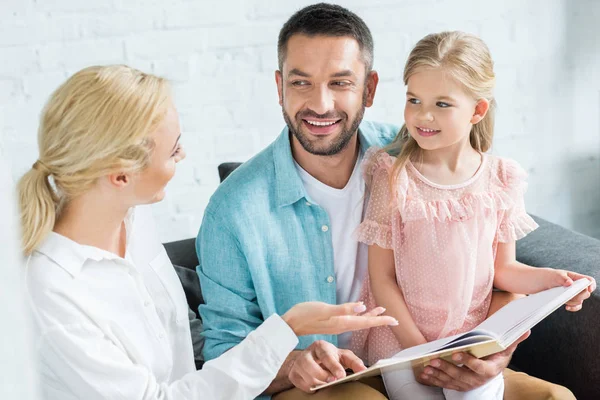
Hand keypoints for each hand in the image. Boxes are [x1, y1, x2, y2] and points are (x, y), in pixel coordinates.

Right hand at [282, 301, 397, 335]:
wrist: (290, 324)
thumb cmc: (305, 315)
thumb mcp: (324, 310)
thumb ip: (343, 309)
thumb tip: (362, 306)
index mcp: (342, 322)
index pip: (366, 322)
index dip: (381, 320)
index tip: (395, 320)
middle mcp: (342, 324)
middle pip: (365, 322)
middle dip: (379, 320)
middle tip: (394, 319)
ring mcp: (337, 323)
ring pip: (359, 320)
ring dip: (370, 316)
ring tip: (381, 311)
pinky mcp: (332, 321)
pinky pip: (350, 318)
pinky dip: (358, 314)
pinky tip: (360, 309)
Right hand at [288, 340, 365, 391]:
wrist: (309, 359)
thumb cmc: (329, 357)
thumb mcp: (342, 356)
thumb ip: (354, 362)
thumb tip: (364, 370)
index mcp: (320, 346)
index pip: (326, 356)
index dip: (334, 366)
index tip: (341, 375)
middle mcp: (307, 353)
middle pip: (312, 367)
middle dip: (323, 376)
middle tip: (333, 381)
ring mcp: (298, 364)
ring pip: (307, 377)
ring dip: (318, 383)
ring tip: (326, 383)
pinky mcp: (293, 374)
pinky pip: (302, 385)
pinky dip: (310, 388)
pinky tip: (317, 384)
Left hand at [418, 331, 529, 390]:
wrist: (493, 368)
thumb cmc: (497, 355)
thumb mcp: (507, 348)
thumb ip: (514, 340)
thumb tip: (526, 330)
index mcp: (490, 370)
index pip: (479, 368)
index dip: (468, 362)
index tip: (455, 354)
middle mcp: (479, 380)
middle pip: (462, 376)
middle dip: (447, 368)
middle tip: (434, 360)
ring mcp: (468, 384)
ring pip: (452, 381)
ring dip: (438, 375)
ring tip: (427, 367)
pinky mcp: (459, 385)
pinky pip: (446, 384)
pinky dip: (435, 380)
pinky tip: (425, 374)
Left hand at [539, 269, 595, 311]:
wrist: (532, 283)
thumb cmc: (543, 277)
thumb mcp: (551, 275)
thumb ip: (561, 278)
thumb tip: (570, 283)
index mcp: (573, 277)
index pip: (588, 280)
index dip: (591, 285)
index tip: (589, 289)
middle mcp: (574, 285)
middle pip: (585, 292)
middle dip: (579, 295)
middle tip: (569, 295)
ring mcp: (570, 293)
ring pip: (580, 300)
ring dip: (574, 302)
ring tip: (563, 300)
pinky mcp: (566, 300)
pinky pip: (575, 306)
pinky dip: (573, 307)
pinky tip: (567, 307)